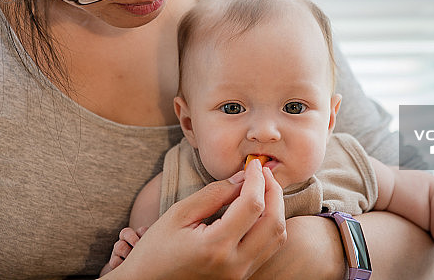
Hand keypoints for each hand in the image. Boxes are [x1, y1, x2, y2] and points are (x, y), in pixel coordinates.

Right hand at [104, 158, 285, 279]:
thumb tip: (242, 177)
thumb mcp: (179, 214)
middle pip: (273, 222)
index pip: (252, 205)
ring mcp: (240, 274)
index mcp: (215, 246)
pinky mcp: (241, 277)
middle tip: (262, 172)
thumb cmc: (156, 249)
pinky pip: (268, 249)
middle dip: (273, 191)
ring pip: (277, 237)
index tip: (252, 164)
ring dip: (276, 208)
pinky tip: (258, 208)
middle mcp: (234, 264)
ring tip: (262, 187)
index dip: (256, 179)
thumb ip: (214, 194)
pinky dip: (270, 224)